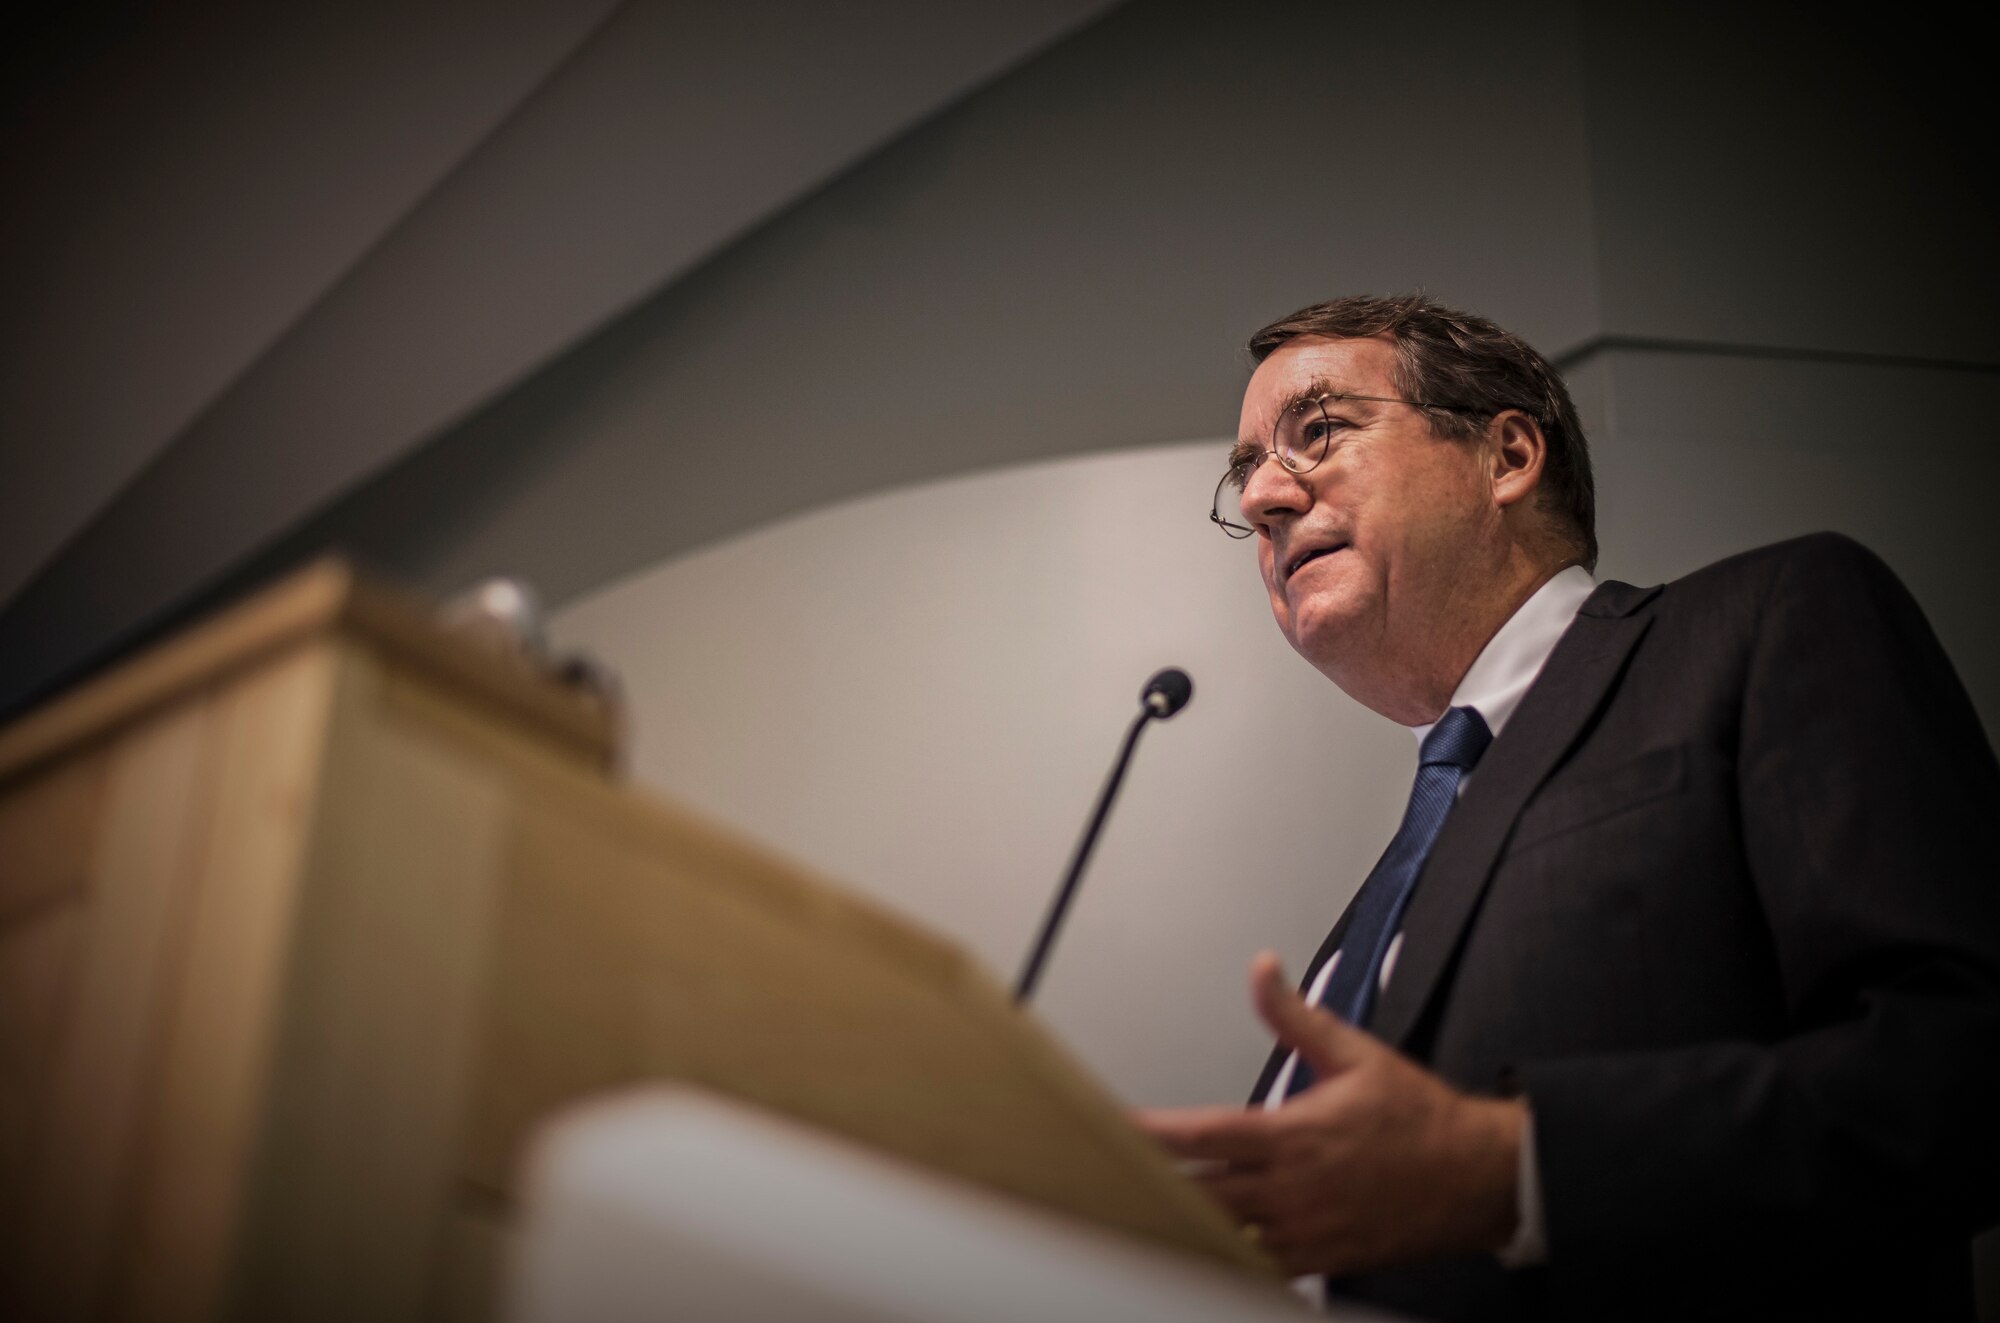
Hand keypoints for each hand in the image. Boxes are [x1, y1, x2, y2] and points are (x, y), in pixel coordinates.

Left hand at [1133, 952, 1523, 1276]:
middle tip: (1103, 1180)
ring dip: (1183, 1228)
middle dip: (1152, 1189)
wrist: (1478, 1179)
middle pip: (1201, 1196)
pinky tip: (1196, 1251)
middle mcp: (1294, 1189)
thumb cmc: (1420, 1118)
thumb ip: (1295, 1015)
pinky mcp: (1320, 1261)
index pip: (1206, 1136)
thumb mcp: (1356, 1054)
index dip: (1153, 1135)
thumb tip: (1263, 969)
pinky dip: (1226, 1260)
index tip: (1113, 1128)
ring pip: (1224, 1240)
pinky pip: (1260, 1268)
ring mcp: (1306, 1232)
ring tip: (1134, 1217)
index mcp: (1296, 1135)